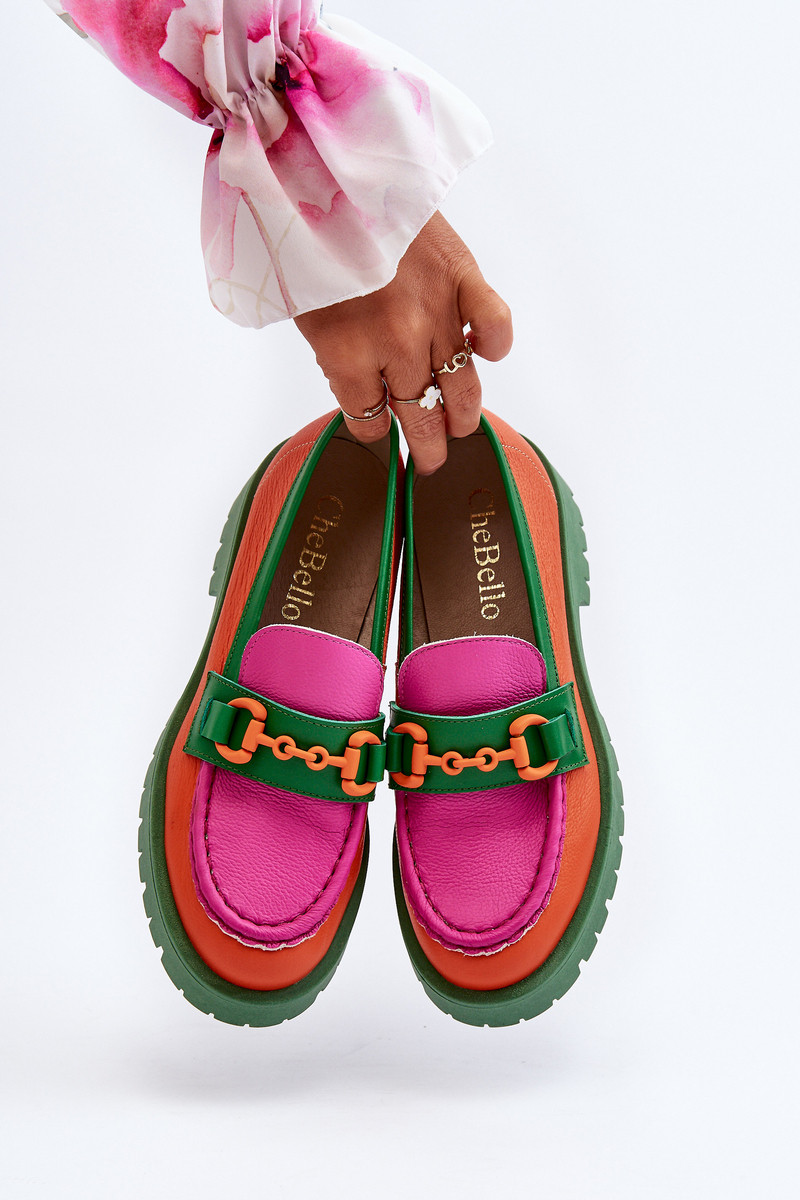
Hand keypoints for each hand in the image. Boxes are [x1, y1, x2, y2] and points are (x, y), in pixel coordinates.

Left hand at [294, 212, 512, 473]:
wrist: (327, 169)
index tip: (377, 432)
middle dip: (427, 446)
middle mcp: (394, 345)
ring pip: (460, 387)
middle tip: (432, 460)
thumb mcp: (305, 311)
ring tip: (461, 427)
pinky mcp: (463, 278)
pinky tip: (484, 353)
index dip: (373, 431)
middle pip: (420, 416)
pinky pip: (493, 328)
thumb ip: (339, 355)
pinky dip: (493, 344)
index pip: (369, 421)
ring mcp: (434, 314)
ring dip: (462, 414)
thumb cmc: (308, 240)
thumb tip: (367, 394)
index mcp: (345, 356)